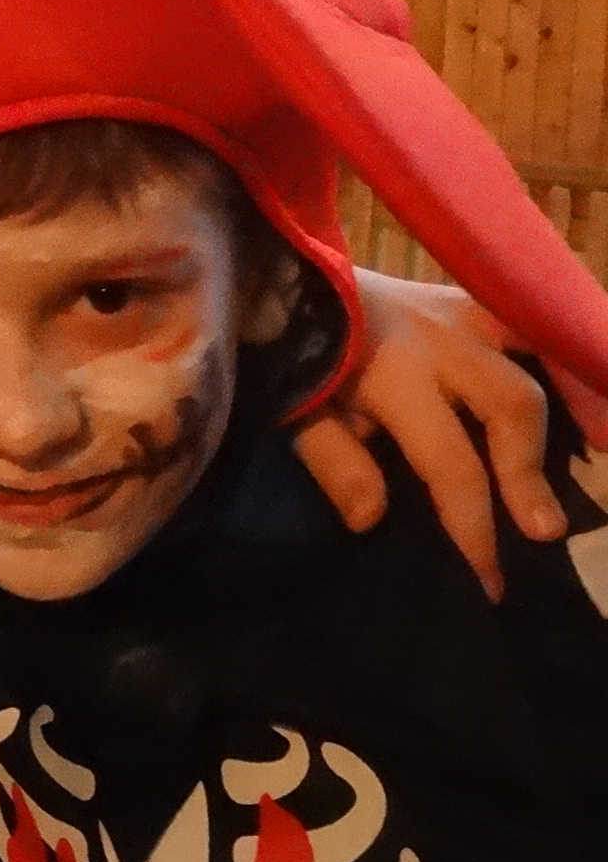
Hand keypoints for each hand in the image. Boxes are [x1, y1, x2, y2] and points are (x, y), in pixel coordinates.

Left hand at [293, 268, 562, 599]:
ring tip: (602, 449)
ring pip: (541, 355)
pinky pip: (534, 328)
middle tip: (544, 530)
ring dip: (581, 403)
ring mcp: (464, 312)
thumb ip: (335, 463)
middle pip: (513, 404)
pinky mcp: (474, 299)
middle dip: (530, 471)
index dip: (474, 524)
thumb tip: (372, 519)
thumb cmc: (294, 357)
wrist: (285, 282)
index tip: (488, 579)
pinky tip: (593, 396)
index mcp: (393, 373)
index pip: (450, 461)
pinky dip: (570, 360)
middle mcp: (441, 339)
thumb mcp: (297, 413)